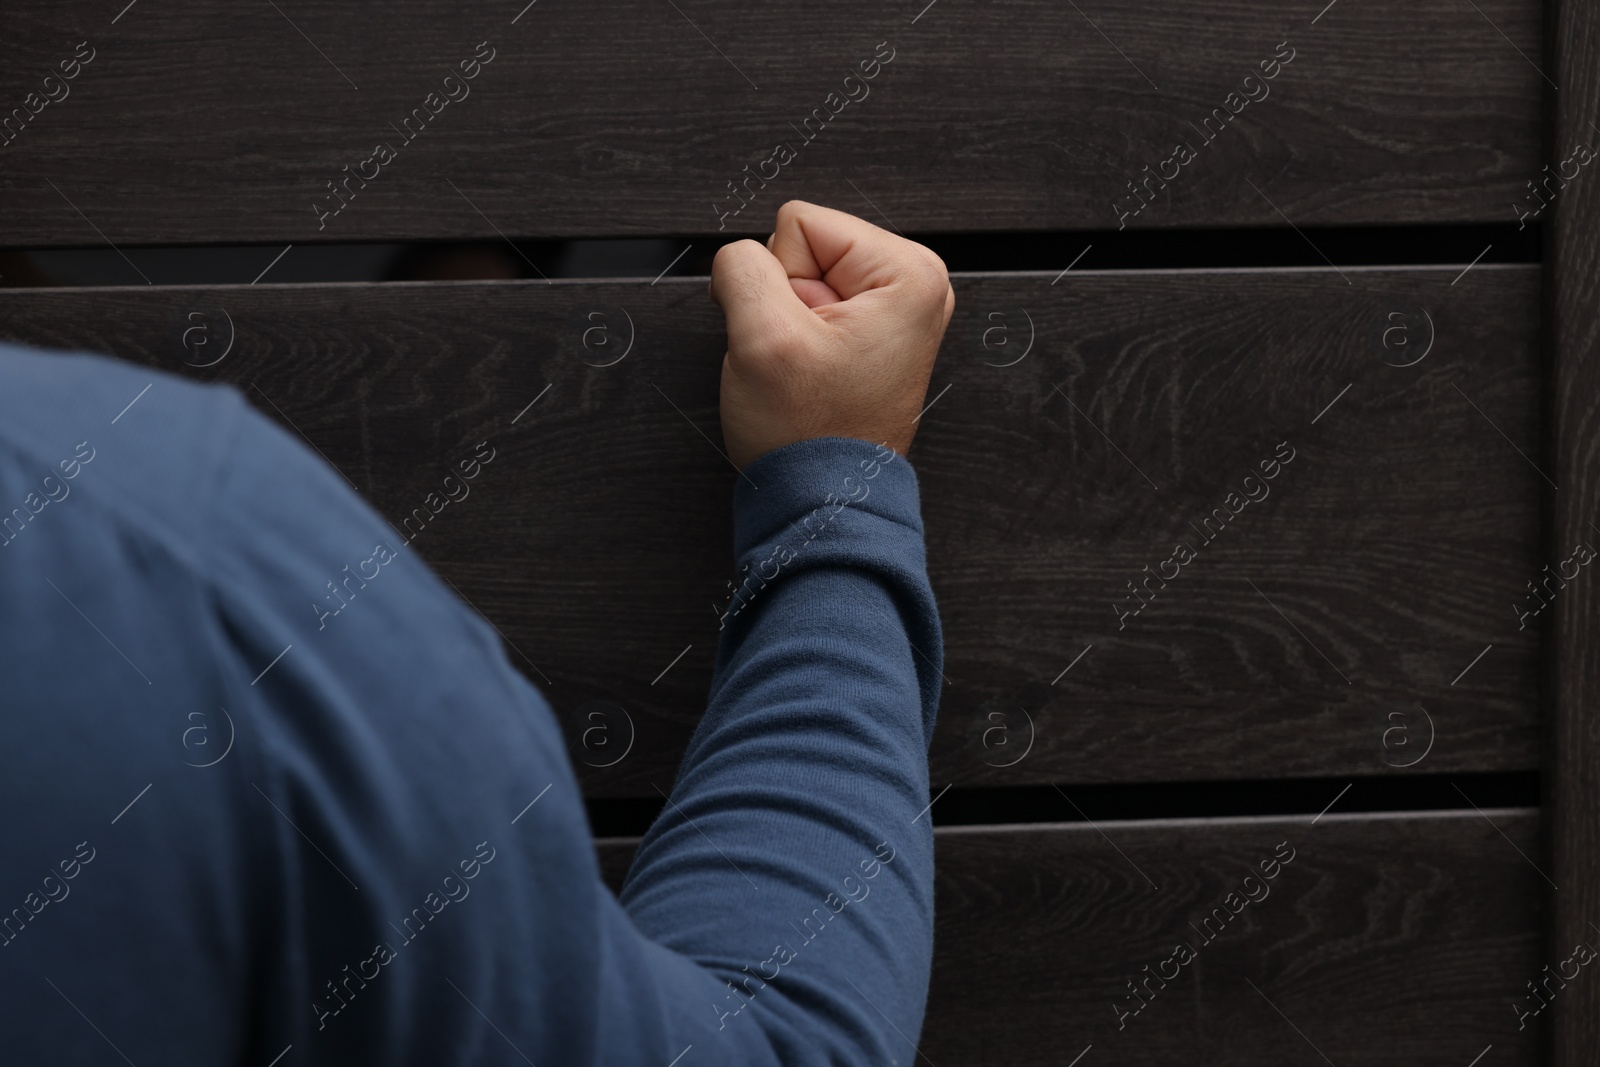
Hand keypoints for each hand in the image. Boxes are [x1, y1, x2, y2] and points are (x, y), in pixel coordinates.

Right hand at [709, 200, 954, 470]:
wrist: (823, 501)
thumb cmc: (809, 437)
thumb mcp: (761, 337)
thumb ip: (741, 268)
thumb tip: (737, 257)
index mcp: (909, 274)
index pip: (799, 223)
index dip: (778, 279)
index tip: (796, 334)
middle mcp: (914, 287)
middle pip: (804, 249)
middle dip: (784, 302)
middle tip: (800, 357)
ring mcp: (894, 314)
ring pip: (800, 282)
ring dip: (787, 326)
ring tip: (806, 371)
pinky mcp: (873, 337)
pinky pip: (811, 311)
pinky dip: (798, 342)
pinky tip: (810, 377)